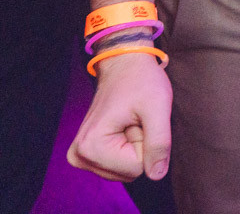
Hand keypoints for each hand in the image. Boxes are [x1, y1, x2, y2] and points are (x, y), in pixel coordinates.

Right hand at [66, 50, 172, 181]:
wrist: (123, 64)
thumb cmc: (141, 80)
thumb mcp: (158, 108)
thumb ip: (159, 143)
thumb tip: (157, 175)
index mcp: (91, 147)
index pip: (137, 169)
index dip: (146, 143)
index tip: (138, 120)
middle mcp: (80, 156)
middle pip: (128, 172)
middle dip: (139, 145)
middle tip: (135, 119)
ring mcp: (80, 156)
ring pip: (125, 170)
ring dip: (134, 145)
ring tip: (129, 121)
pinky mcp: (87, 153)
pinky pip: (118, 165)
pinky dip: (127, 147)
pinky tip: (123, 126)